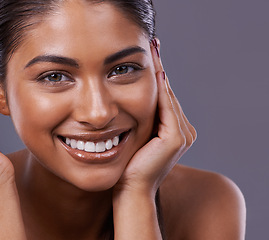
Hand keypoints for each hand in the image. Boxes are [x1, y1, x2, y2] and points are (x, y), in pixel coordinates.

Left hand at [115, 42, 196, 197]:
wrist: (130, 189)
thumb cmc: (128, 165)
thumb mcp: (135, 136)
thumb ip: (140, 117)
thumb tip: (128, 95)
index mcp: (175, 130)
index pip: (164, 97)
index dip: (157, 74)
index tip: (150, 53)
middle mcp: (184, 131)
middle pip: (167, 93)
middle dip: (159, 68)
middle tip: (152, 44)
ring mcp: (183, 134)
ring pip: (167, 96)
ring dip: (160, 73)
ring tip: (153, 50)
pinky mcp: (176, 138)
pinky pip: (166, 107)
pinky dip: (160, 89)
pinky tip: (154, 71)